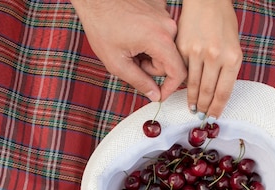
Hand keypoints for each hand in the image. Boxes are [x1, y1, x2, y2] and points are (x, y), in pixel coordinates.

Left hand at [71, 0, 186, 102]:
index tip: (161, 94)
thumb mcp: (117, 63)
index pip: (178, 72)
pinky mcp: (161, 9)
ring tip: (129, 45)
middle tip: (131, 60)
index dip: (170, 88)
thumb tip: (155, 95)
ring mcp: (165, 15)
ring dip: (148, 53)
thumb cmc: (102, 26)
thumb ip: (139, 82)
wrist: (96, 0)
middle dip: (150, 66)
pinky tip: (132, 33)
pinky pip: (160, 33)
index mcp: (159, 39)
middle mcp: (168, 25)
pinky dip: (147, 38)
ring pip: (164, 47)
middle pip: (169, 60)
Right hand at [176, 0, 241, 118]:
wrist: (207, 1)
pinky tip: (182, 91)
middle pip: (207, 92)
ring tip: (192, 109)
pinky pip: (182, 72)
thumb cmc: (223, 22)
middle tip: (200, 117)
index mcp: (233, 57)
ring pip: (192, 85)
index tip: (213, 117)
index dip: (217, 108)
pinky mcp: (182, 49)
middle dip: (204, 107)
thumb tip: (216, 92)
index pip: (224, 92)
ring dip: (192, 100)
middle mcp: (215, 56)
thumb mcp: (233, 46)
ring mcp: (197, 53)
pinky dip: (182, 84)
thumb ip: (226, 68)